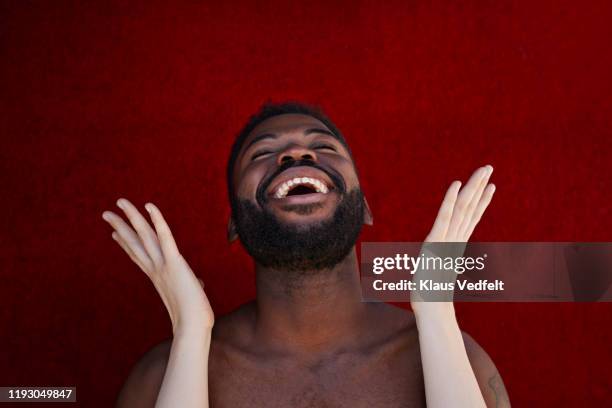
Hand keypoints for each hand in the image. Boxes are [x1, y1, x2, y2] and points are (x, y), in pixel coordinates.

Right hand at [102, 198, 213, 335]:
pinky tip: (149, 206)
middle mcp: (155, 269)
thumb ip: (191, 287)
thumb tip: (198, 284)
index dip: (126, 243)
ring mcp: (162, 265)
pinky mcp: (174, 262)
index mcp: (158, 278)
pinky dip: (157, 220)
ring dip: (131, 217)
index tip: (115, 233)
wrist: (193, 329)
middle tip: (106, 213)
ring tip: (120, 202)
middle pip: (135, 243)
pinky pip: (164, 236)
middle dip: (121, 226)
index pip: (139, 256)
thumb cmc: (194, 319)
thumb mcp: (191, 297)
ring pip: (144, 235)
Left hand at [412, 165, 495, 317]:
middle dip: (480, 186)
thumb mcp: (436, 273)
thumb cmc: (431, 294)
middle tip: (490, 167)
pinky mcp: (436, 243)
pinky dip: (450, 200)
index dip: (481, 201)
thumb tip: (442, 264)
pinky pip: (445, 218)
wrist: (431, 310)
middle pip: (470, 207)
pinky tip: (457, 184)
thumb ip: (441, 265)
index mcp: (455, 245)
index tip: (490, 186)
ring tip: (484, 169)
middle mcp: (454, 239)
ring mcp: (447, 240)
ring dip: (473, 186)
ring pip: (463, 208)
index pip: (470, 218)